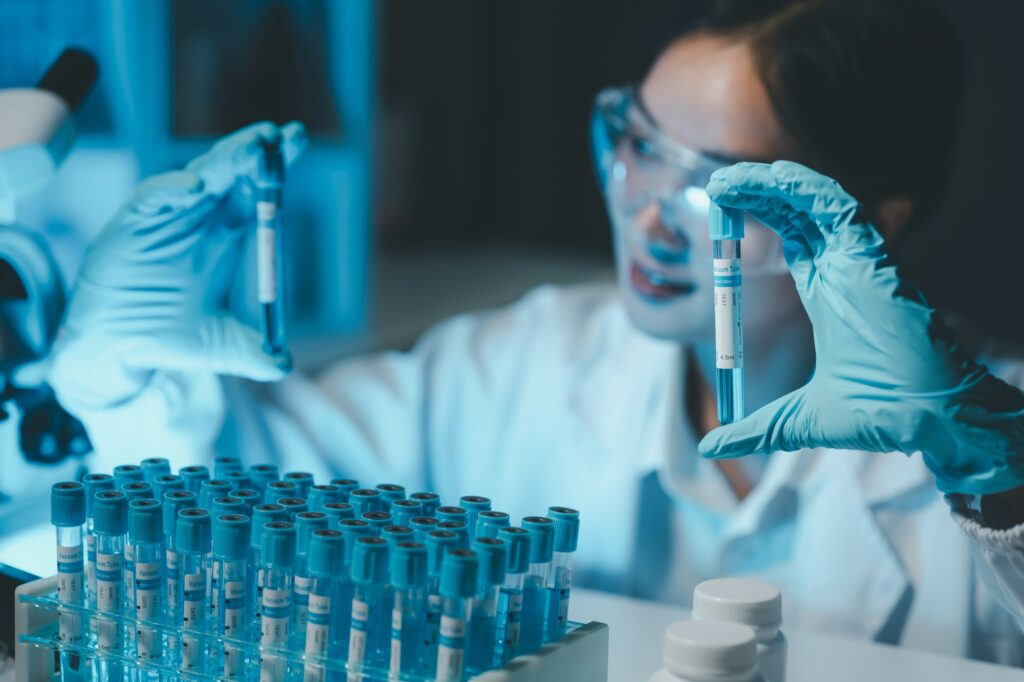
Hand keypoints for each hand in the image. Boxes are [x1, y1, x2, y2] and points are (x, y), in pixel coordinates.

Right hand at [49, 121, 305, 415]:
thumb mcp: (220, 346)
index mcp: (224, 237)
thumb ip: (253, 352)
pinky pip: (153, 198)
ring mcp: (166, 219)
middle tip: (284, 134)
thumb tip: (283, 365)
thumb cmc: (167, 337)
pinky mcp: (132, 225)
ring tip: (254, 147)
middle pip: (233, 175)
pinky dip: (174, 189)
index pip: (257, 194)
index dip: (277, 169)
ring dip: (225, 161)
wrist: (116, 350)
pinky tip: (197, 186)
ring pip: (199, 177)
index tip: (299, 142)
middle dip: (258, 152)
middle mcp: (198, 220)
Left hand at [698, 160, 1023, 494]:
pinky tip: (772, 177)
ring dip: (769, 184)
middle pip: (794, 214)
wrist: (927, 420)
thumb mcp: (796, 421)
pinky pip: (840, 208)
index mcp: (827, 295)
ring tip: (727, 179)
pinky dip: (806, 188)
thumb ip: (756, 429)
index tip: (717, 218)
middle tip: (715, 185)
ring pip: (813, 203)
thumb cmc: (879, 414)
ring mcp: (859, 261)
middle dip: (755, 194)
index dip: (755, 223)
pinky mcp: (874, 257)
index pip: (788, 240)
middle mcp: (843, 271)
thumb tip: (714, 445)